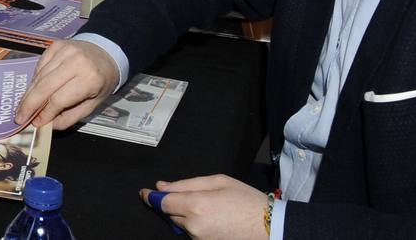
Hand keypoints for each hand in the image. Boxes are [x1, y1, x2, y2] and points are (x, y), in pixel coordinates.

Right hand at [15, 38, 119, 127]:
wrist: (106, 52)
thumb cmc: (101, 81)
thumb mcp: (92, 104)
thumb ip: (70, 116)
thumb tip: (48, 124)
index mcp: (89, 79)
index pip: (59, 99)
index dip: (45, 112)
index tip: (35, 122)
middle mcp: (75, 62)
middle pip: (44, 86)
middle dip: (29, 104)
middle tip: (19, 117)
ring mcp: (64, 51)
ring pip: (39, 76)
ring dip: (29, 93)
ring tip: (23, 106)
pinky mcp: (55, 44)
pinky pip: (40, 65)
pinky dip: (35, 79)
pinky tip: (34, 89)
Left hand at [142, 175, 268, 239]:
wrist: (271, 227)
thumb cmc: (247, 201)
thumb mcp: (218, 182)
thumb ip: (186, 183)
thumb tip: (161, 186)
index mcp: (195, 205)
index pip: (161, 203)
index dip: (151, 197)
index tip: (144, 193)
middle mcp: (194, 226)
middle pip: (170, 214)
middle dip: (173, 205)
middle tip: (189, 197)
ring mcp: (200, 239)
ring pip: (182, 225)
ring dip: (186, 217)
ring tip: (210, 209)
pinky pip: (194, 234)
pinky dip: (197, 226)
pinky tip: (214, 220)